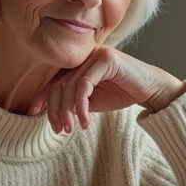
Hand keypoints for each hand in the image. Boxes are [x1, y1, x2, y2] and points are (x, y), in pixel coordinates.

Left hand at [28, 46, 185, 132]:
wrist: (151, 90)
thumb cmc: (123, 94)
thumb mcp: (93, 101)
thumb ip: (74, 102)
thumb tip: (52, 114)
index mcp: (79, 64)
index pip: (55, 80)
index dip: (43, 97)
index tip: (33, 113)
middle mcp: (85, 56)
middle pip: (60, 84)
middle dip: (56, 109)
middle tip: (60, 129)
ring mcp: (96, 55)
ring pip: (70, 86)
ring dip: (68, 111)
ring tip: (71, 129)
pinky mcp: (106, 59)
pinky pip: (85, 85)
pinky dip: (81, 106)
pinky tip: (85, 121)